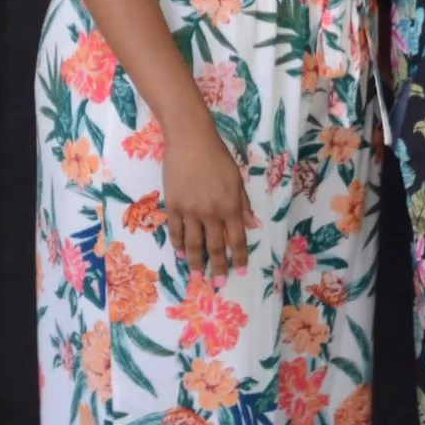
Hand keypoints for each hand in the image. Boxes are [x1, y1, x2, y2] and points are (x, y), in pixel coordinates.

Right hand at [162, 122, 257, 282]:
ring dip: (196, 262)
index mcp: (230, 206)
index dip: (238, 257)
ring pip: (193, 244)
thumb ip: (243, 204)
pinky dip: (178, 245)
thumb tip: (251, 225)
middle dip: (217, 266)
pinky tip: (181, 254)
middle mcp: (211, 212)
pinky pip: (176, 231)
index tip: (239, 270)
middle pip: (215, 246)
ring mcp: (190, 211)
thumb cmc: (218, 157)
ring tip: (197, 276)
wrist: (190, 140)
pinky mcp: (173, 206)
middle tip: (217, 283)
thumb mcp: (237, 179)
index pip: (236, 238)